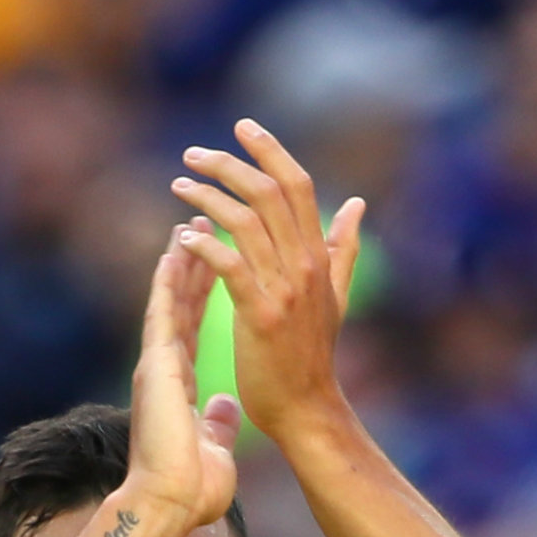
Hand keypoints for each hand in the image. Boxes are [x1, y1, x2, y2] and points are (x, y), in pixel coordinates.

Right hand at [126, 240, 240, 533]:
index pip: (194, 323)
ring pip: (170, 299)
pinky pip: (163, 314)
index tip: (216, 255)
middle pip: (181, 301)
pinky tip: (175, 250)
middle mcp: (165, 367)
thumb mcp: (213, 448)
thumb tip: (226, 408)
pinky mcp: (156, 368)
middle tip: (203, 219)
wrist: (168, 506)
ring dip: (182, 259)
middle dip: (194, 260)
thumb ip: (217, 423)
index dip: (204, 288)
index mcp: (180, 383)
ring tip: (192, 219)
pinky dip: (169, 282)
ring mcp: (157, 365)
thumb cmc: (189, 490)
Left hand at [171, 119, 363, 441]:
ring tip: (179, 187)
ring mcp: (285, 289)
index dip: (270, 150)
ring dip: (207, 197)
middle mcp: (305, 265)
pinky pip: (231, 265)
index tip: (242, 127)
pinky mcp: (260, 315)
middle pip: (268, 193)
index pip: (296, 185)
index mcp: (318, 256)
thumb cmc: (313, 356)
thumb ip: (344, 248)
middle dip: (228, 164)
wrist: (308, 410)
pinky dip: (205, 245)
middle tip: (193, 155)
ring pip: (244, 221)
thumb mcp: (337, 295)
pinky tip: (184, 237)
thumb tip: (357, 204)